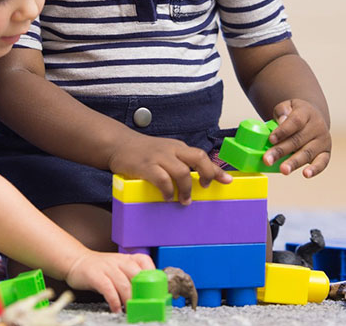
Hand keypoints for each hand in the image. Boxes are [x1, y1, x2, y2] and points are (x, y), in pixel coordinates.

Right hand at [63, 250, 153, 312]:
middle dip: (142, 293)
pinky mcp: (95, 275)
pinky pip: (108, 289)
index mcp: (126, 258)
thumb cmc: (100, 269)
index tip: (156, 290)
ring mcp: (107, 267)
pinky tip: (116, 309)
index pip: (145, 261)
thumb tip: (146, 294)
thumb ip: (130, 278)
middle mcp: (119, 261)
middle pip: (137, 275)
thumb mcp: (117, 268)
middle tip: (144, 305)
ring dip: (129, 300)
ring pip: (124, 284)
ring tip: (130, 310)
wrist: (76, 261)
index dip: (153, 275)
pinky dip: (114, 301)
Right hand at [107, 133, 231, 204]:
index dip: (216, 170)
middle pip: (198, 158)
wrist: (118, 144)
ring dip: (186, 189)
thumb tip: (198, 179)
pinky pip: (162, 179)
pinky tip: (167, 197)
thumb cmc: (144, 152)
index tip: (227, 181)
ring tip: (184, 200)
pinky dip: (168, 190)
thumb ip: (180, 162)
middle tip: (205, 188)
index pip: (202, 156)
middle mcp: (171, 150)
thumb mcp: (166, 152)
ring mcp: (159, 157)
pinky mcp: (145, 166)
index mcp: (178, 147)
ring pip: (182, 171)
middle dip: (207, 175)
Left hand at [265, 99, 330, 176]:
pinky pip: (322, 162)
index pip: (295, 121)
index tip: (271, 139)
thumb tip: (281, 121)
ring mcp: (323, 140)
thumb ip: (282, 112)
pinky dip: (315, 169)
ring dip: (294, 162)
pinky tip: (306, 174)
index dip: (283, 131)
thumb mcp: (287, 106)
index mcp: (306, 113)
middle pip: (298, 140)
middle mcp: (317, 126)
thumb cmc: (295, 114)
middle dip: (281, 151)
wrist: (314, 118)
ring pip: (307, 153)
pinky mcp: (326, 153)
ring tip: (283, 170)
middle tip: (268, 160)